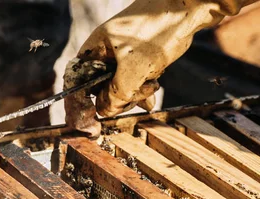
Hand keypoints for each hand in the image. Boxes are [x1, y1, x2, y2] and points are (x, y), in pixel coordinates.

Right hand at [63, 0, 252, 134]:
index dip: (78, 106)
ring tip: (150, 84)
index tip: (88, 125)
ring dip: (135, 94)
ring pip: (119, 89)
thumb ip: (116, 94)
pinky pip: (134, 84)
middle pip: (99, 90)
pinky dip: (143, 90)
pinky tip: (154, 87)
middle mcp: (104, 54)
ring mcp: (121, 58)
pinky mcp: (138, 61)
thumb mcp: (133, 69)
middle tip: (133, 98)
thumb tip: (104, 112)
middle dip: (117, 98)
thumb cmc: (155, 32)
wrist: (184, 13)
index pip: (75, 82)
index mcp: (94, 50)